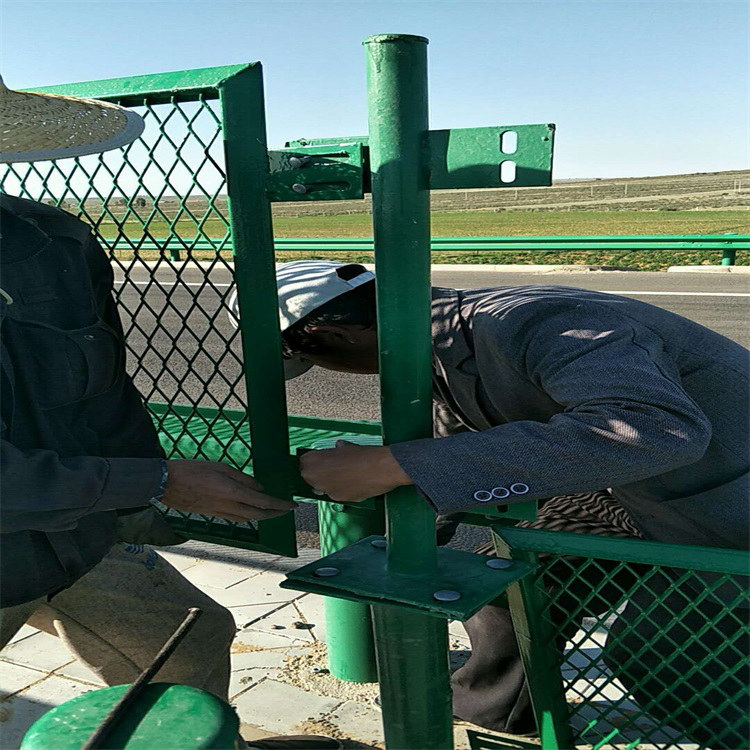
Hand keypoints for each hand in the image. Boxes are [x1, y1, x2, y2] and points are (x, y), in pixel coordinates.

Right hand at [162, 460, 296, 521]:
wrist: (165, 483)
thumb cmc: (191, 470)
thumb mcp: (220, 467)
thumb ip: (242, 478)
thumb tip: (260, 488)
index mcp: (231, 491)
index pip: (263, 502)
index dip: (280, 505)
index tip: (292, 505)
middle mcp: (227, 505)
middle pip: (258, 515)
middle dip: (275, 514)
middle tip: (286, 511)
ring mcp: (219, 512)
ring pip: (247, 519)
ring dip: (263, 517)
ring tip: (273, 512)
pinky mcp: (212, 514)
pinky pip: (235, 518)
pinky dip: (248, 516)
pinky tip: (251, 512)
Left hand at [300, 441, 412, 501]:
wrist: (383, 468)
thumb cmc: (366, 456)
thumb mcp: (347, 447)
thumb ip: (337, 451)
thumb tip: (338, 448)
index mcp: (315, 462)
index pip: (303, 462)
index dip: (313, 461)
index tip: (319, 459)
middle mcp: (317, 479)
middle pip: (310, 477)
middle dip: (319, 473)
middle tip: (332, 467)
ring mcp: (328, 492)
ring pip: (323, 487)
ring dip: (329, 482)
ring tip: (345, 474)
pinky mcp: (340, 500)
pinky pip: (335, 494)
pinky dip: (341, 490)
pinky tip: (353, 482)